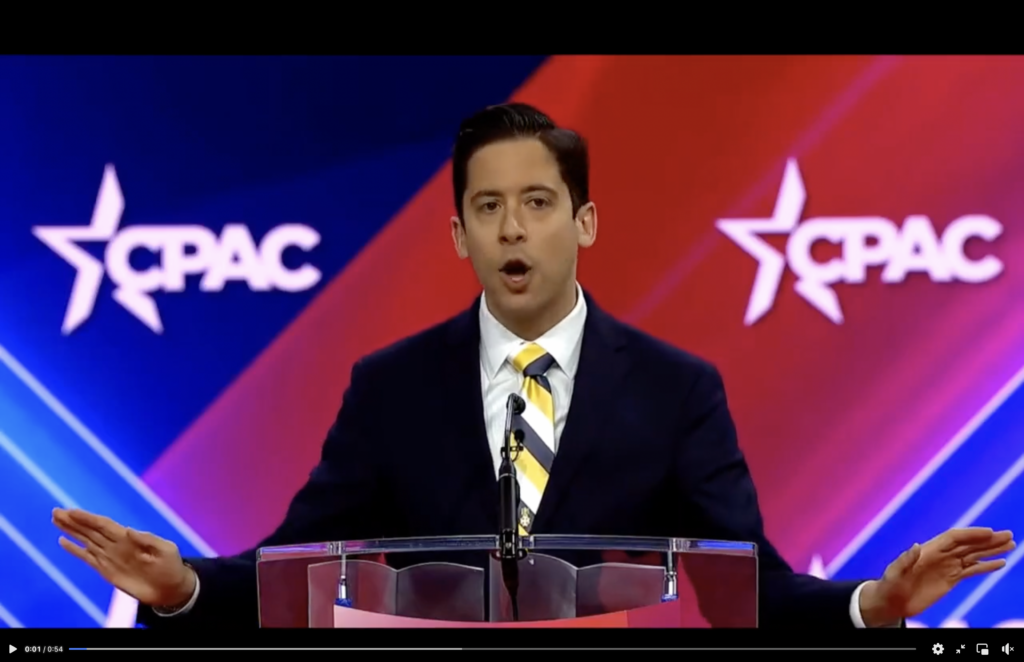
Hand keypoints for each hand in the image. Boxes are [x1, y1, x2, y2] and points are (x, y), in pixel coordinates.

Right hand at [52, 508, 195, 608]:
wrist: (170, 589)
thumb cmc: (171, 567)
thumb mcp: (166, 550)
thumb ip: (148, 540)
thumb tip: (129, 530)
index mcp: (129, 538)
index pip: (103, 524)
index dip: (87, 518)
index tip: (72, 511)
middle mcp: (116, 545)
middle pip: (90, 529)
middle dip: (73, 521)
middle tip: (56, 511)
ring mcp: (110, 557)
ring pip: (85, 540)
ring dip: (70, 530)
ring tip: (56, 520)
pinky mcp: (106, 571)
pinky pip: (86, 558)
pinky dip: (74, 550)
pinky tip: (63, 541)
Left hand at [859, 527, 1014, 626]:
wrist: (891, 602)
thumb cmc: (889, 586)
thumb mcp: (893, 573)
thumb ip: (905, 560)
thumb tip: (915, 546)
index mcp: (928, 550)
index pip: (954, 538)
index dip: (972, 534)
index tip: (990, 532)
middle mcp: (940, 556)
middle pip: (968, 544)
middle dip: (988, 540)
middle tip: (1009, 535)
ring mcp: (947, 567)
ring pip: (974, 555)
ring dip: (991, 550)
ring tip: (1010, 544)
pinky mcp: (951, 579)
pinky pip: (972, 570)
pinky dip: (986, 566)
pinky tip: (1000, 563)